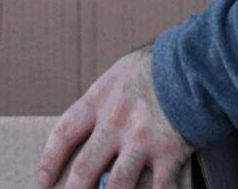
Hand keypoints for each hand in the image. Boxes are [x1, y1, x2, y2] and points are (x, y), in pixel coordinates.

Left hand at [39, 46, 193, 188]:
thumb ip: (105, 100)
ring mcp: (142, 139)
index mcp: (99, 100)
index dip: (50, 159)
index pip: (64, 133)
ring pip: (117, 185)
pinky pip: (159, 188)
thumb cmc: (157, 66)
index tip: (43, 179)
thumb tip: (93, 125)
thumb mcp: (120, 73)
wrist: (194, 61)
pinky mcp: (169, 152)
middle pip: (85, 168)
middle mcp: (115, 122)